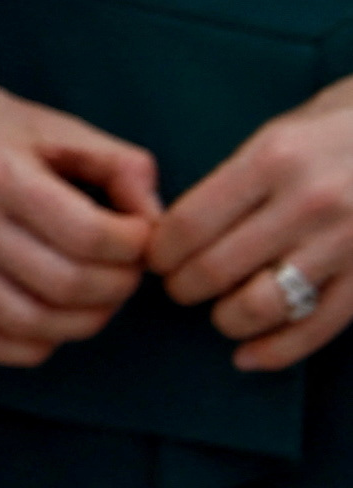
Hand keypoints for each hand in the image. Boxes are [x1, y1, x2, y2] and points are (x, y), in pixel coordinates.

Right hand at [0, 66, 158, 367]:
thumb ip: (122, 166)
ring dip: (84, 321)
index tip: (139, 236)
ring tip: (95, 296)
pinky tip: (50, 316)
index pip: (90, 237)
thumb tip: (156, 222)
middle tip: (124, 269)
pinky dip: (33, 345)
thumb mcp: (57, 128)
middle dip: (119, 286)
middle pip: (67, 285)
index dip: (136, 246)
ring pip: (31, 323)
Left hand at [151, 80, 352, 374]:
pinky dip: (275, 351)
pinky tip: (249, 355)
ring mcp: (345, 244)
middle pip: (217, 268)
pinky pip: (316, 327)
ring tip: (220, 314)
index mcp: (272, 160)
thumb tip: (182, 227)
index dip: (160, 252)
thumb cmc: (338, 132)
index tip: (154, 259)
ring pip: (261, 305)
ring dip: (226, 320)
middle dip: (183, 289)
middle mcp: (307, 203)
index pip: (190, 222)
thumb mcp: (282, 135)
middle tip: (179, 288)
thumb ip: (237, 179)